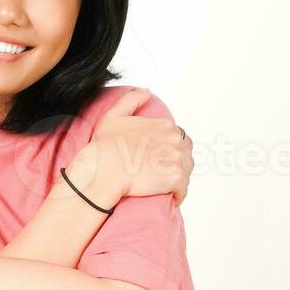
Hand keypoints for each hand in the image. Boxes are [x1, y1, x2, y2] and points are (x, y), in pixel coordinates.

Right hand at [71, 87, 193, 205]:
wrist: (103, 170)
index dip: (170, 150)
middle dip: (176, 163)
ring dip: (177, 179)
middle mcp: (175, 140)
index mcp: (165, 125)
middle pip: (185, 155)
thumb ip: (132, 100)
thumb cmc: (105, 146)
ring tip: (163, 186)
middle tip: (161, 173)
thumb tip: (145, 92)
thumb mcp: (115, 115)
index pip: (179, 138)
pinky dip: (178, 195)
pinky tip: (169, 197)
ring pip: (185, 172)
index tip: (158, 159)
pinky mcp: (175, 179)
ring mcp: (177, 160)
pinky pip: (183, 190)